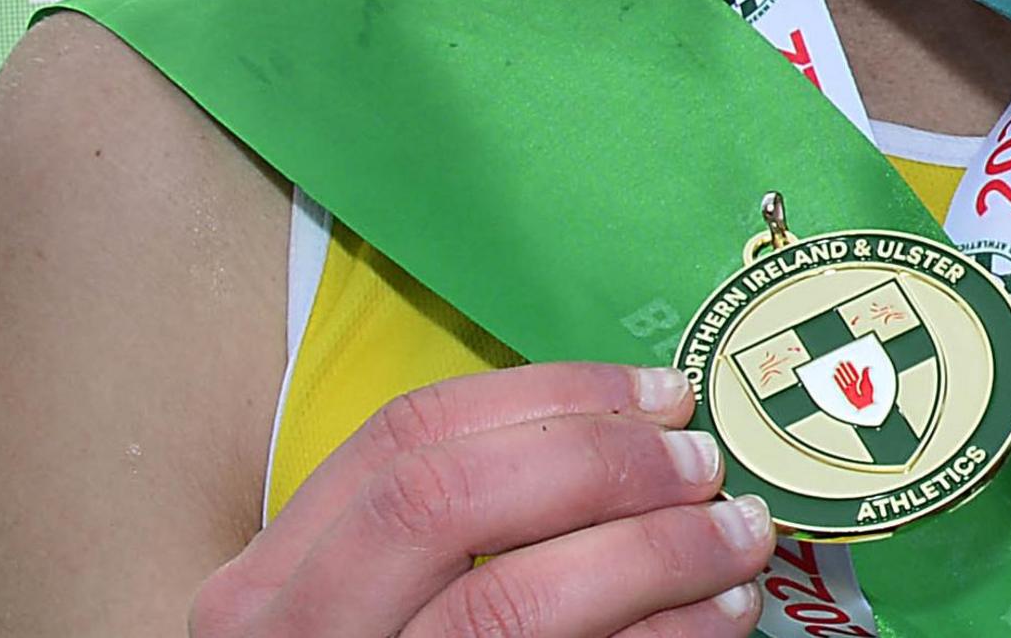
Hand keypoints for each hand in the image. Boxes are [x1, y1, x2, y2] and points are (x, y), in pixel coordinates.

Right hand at [187, 360, 776, 637]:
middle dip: (598, 464)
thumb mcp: (379, 608)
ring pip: (506, 602)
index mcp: (272, 583)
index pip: (403, 437)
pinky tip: (719, 619)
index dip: (548, 399)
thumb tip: (637, 442)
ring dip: (652, 553)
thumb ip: (466, 533)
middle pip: (444, 502)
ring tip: (738, 537)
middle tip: (703, 464)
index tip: (659, 395)